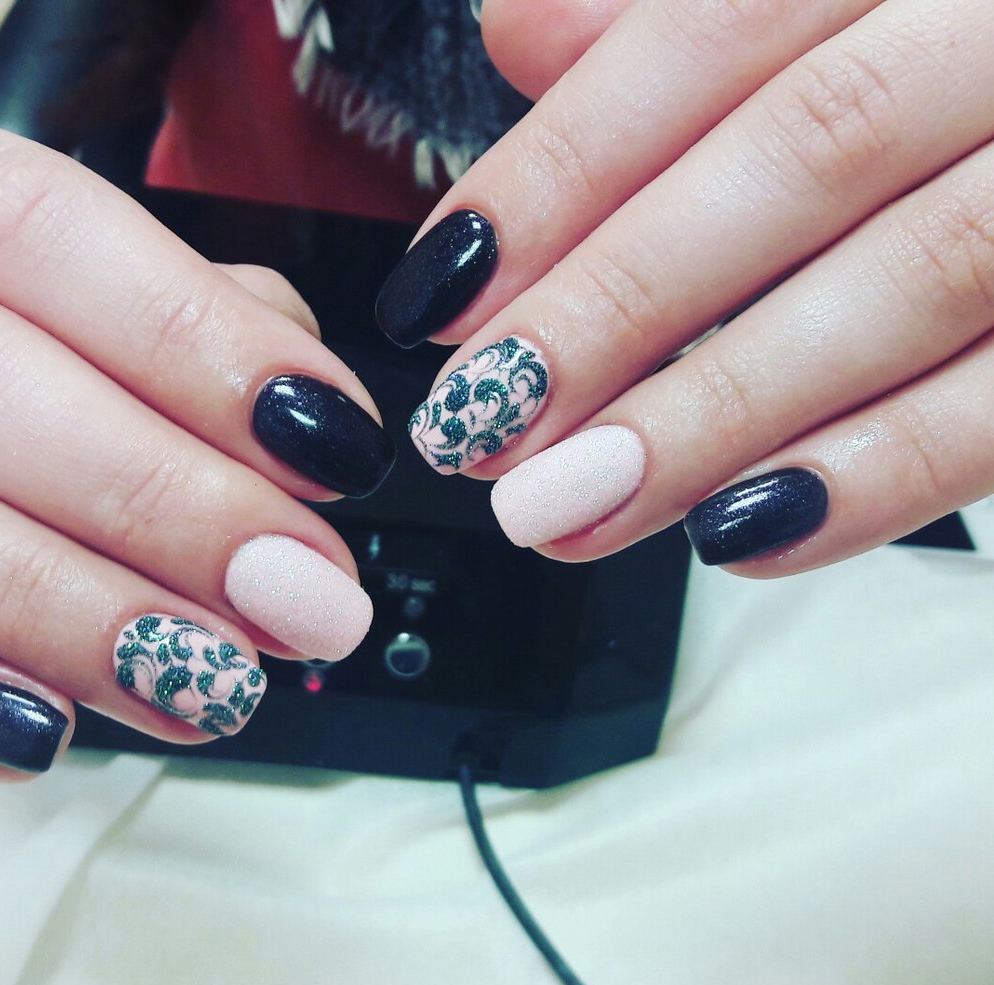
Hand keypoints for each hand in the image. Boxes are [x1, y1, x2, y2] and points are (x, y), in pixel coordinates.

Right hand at [0, 117, 391, 778]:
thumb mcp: (85, 288)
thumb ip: (195, 315)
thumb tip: (309, 414)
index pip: (45, 229)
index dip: (205, 344)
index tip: (341, 447)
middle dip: (171, 506)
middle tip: (306, 598)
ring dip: (81, 620)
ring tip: (219, 687)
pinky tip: (48, 734)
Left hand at [379, 0, 993, 572]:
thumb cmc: (945, 52)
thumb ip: (676, 6)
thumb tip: (519, 36)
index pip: (707, 33)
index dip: (557, 177)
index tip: (439, 297)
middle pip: (803, 156)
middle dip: (618, 309)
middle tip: (482, 427)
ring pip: (919, 278)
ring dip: (721, 414)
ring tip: (571, 507)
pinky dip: (886, 473)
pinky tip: (746, 534)